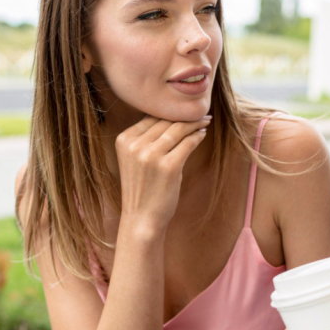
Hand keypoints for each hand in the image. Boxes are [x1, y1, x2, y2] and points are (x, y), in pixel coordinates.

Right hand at [115, 116, 210, 237]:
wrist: (141, 219)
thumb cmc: (142, 188)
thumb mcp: (135, 160)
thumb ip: (146, 139)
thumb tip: (171, 117)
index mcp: (124, 140)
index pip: (150, 118)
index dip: (169, 113)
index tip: (183, 111)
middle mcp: (135, 145)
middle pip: (165, 121)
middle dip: (184, 116)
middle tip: (200, 112)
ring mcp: (151, 155)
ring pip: (178, 129)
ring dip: (194, 123)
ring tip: (205, 121)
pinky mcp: (169, 166)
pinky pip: (188, 143)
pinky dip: (197, 136)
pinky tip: (203, 133)